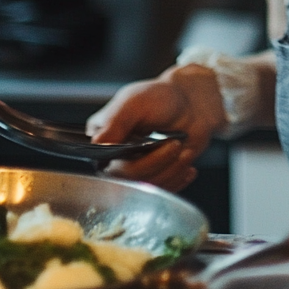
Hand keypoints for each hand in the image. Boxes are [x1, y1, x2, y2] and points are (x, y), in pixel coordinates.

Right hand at [86, 64, 225, 191]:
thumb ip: (115, 121)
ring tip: (184, 149)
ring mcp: (137, 171)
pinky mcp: (156, 178)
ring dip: (171, 170)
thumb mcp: (135, 102)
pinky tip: (187, 161)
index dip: (128, 163)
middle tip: (175, 144)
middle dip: (155, 163)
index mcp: (102, 141)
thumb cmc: (161, 97)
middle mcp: (115, 160)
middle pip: (128, 180)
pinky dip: (178, 178)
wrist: (191, 103)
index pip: (106, 166)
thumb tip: (97, 144)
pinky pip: (163, 191)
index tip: (149, 145)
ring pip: (148, 188)